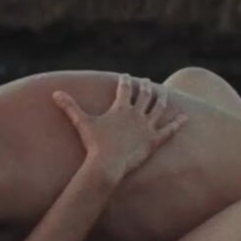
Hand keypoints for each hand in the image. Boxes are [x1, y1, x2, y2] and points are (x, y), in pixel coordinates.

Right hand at [53, 74, 187, 182]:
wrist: (108, 164)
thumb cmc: (94, 144)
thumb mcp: (82, 123)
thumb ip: (70, 106)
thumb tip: (55, 93)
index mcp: (121, 108)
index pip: (125, 88)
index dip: (126, 81)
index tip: (126, 76)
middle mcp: (137, 114)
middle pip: (145, 95)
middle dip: (145, 87)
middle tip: (146, 82)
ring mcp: (147, 127)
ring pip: (158, 108)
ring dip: (161, 99)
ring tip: (163, 94)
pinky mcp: (154, 141)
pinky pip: (169, 131)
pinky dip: (178, 124)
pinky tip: (185, 117)